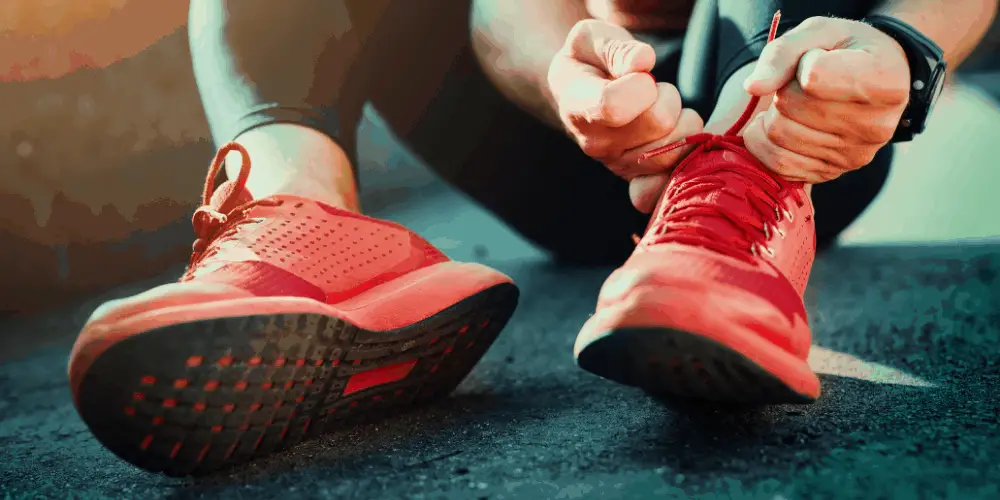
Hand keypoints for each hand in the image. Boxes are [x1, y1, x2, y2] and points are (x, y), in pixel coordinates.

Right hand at [547, 19, 703, 212]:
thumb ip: (615, 48)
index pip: (614, 105)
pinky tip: (673, 133)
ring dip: (681, 120)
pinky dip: (685, 152)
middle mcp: (596, 143)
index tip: (639, 72)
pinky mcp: (640, 177)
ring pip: (676, 146)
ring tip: (660, 108)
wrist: (581, 92)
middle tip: (653, 87)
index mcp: (578, 106)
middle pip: (658, 122)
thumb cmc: (589, 60)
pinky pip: (676, 173)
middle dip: (667, 96)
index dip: (640, 84)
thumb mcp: (591, 38)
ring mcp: (618, 164)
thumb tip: (643, 63)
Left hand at [741, 16, 910, 183]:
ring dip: (775, 114)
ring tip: (796, 102)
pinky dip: (766, 140)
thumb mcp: (818, 32)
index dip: (803, 62)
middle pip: (790, 107)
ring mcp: (854, 156)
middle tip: (802, 82)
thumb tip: (753, 88)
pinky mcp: (831, 173)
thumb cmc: (845, 50)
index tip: (819, 57)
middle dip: (784, 89)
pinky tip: (782, 123)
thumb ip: (782, 53)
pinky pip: (778, 163)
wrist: (874, 79)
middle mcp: (876, 125)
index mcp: (884, 81)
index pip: (812, 77)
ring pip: (779, 135)